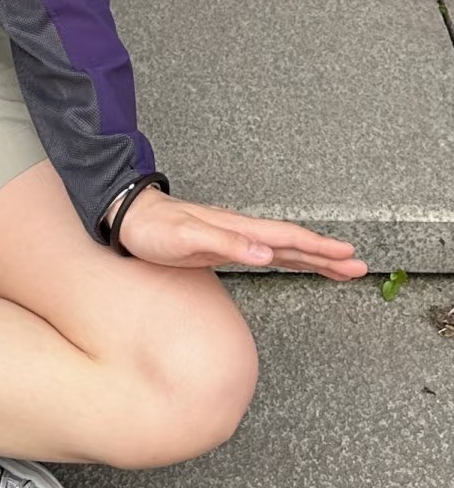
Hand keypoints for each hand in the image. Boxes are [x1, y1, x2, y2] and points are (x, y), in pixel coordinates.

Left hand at [116, 189, 368, 278]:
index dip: (318, 247)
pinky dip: (287, 258)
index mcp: (237, 228)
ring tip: (341, 268)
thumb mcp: (186, 237)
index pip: (287, 237)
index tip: (347, 255)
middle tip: (358, 267)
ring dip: (313, 258)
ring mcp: (234, 238)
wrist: (129, 219)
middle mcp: (241, 231)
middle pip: (294, 243)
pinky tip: (295, 262)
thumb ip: (225, 243)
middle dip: (327, 255)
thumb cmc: (153, 229)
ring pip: (284, 248)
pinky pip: (266, 253)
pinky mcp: (224, 247)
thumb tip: (265, 252)